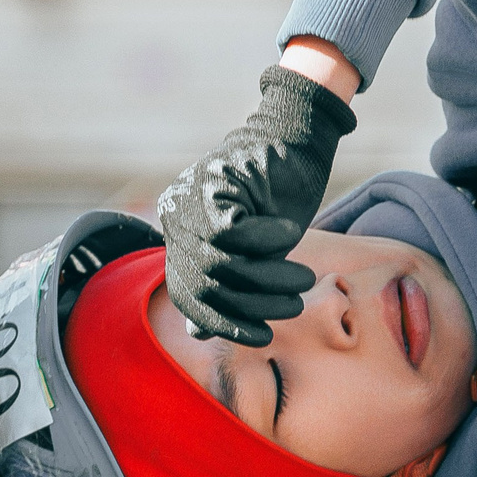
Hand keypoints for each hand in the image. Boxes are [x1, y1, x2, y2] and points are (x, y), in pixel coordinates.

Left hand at [160, 63, 356, 346]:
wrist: (294, 139)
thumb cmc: (275, 198)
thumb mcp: (247, 253)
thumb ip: (221, 286)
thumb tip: (198, 332)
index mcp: (177, 236)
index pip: (188, 297)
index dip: (224, 324)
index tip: (262, 336)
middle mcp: (174, 217)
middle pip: (203, 285)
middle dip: (252, 306)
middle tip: (293, 307)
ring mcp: (189, 198)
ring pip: (220, 263)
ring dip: (268, 278)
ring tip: (303, 281)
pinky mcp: (212, 181)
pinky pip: (233, 232)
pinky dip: (265, 242)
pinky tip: (290, 235)